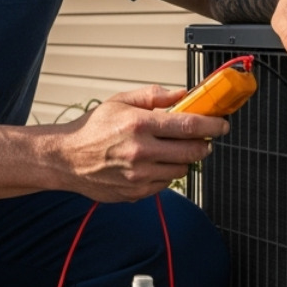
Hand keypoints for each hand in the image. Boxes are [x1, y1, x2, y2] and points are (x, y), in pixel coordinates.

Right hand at [52, 85, 228, 202]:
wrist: (65, 159)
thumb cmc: (91, 129)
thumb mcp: (119, 102)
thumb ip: (152, 96)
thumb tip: (181, 94)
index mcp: (139, 124)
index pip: (189, 125)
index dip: (212, 125)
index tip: (222, 125)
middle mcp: (141, 151)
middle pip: (193, 151)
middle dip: (203, 144)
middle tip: (201, 139)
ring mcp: (139, 175)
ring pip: (181, 169)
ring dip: (182, 159)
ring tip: (168, 150)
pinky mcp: (136, 192)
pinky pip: (165, 184)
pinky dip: (164, 173)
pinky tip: (151, 164)